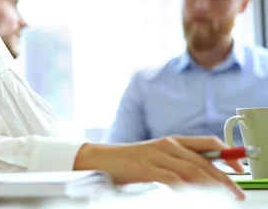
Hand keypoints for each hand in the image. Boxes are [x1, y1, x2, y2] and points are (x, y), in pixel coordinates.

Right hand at [73, 136, 244, 199]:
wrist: (100, 160)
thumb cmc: (129, 162)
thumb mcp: (157, 157)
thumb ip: (179, 162)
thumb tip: (206, 175)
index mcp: (172, 141)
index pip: (208, 143)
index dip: (228, 154)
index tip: (240, 169)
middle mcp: (167, 145)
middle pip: (204, 161)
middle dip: (224, 179)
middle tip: (237, 194)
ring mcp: (156, 156)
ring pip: (192, 171)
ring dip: (211, 186)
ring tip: (223, 199)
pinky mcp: (146, 168)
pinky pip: (173, 179)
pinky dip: (187, 188)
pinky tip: (196, 196)